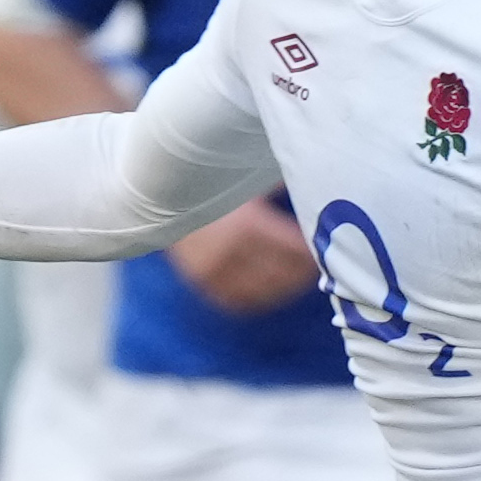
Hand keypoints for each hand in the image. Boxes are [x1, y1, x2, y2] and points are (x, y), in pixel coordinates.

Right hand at [166, 197, 320, 312]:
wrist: (158, 193)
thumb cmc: (210, 182)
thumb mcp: (245, 181)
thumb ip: (279, 185)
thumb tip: (313, 187)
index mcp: (247, 225)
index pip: (295, 251)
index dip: (312, 251)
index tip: (321, 247)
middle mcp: (230, 251)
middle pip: (283, 274)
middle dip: (302, 270)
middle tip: (314, 263)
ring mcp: (212, 270)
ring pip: (263, 291)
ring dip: (283, 286)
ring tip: (294, 277)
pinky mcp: (199, 280)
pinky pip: (237, 299)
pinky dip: (256, 296)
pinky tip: (267, 287)